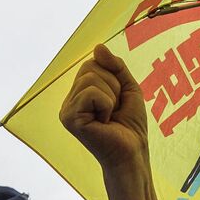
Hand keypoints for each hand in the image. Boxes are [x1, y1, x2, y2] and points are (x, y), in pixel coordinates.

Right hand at [59, 44, 149, 171]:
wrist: (132, 153)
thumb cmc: (130, 125)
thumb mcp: (128, 88)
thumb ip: (115, 66)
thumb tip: (98, 46)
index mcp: (79, 94)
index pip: (92, 63)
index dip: (113, 77)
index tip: (117, 101)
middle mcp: (69, 101)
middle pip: (90, 68)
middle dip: (113, 85)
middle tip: (114, 110)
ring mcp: (66, 110)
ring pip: (91, 79)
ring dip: (111, 96)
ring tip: (110, 117)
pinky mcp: (70, 119)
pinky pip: (91, 93)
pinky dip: (106, 104)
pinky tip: (104, 122)